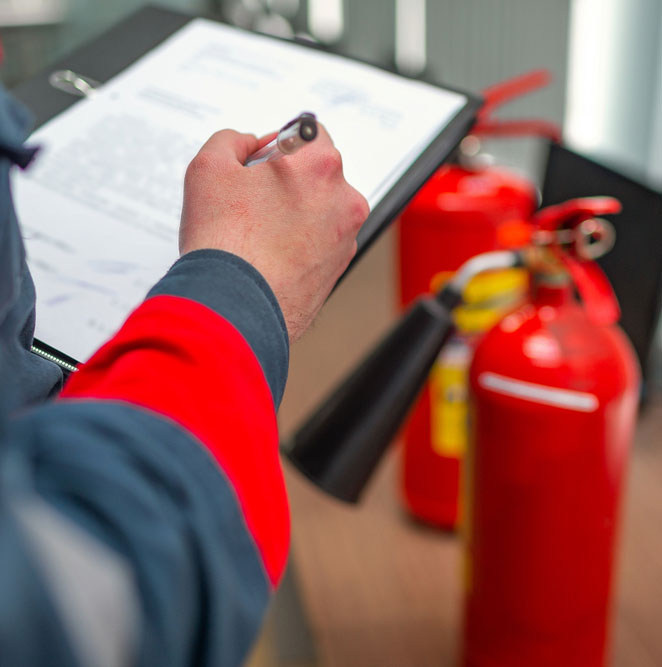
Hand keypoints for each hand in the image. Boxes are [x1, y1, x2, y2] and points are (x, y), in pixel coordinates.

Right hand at [179, 125, 368, 341]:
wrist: (235, 309)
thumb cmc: (226, 243)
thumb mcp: (208, 167)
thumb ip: (231, 140)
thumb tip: (247, 144)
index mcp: (320, 165)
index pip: (309, 132)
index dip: (280, 143)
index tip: (263, 161)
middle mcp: (344, 200)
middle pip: (318, 173)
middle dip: (289, 180)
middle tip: (254, 200)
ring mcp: (345, 237)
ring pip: (321, 209)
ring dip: (296, 212)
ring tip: (259, 234)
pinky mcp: (339, 268)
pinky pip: (322, 242)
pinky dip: (302, 243)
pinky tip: (270, 255)